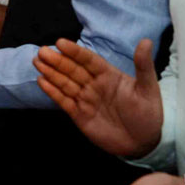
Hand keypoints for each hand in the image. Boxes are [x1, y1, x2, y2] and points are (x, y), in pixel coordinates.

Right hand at [33, 38, 163, 157]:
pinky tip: (41, 81)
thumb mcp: (148, 89)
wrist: (144, 143)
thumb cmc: (148, 114)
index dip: (75, 52)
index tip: (60, 42)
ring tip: (37, 62)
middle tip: (42, 51)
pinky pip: (63, 101)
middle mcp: (94, 85)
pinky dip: (52, 92)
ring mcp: (86, 100)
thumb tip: (146, 41)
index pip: (89, 60)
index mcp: (109, 75)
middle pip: (72, 70)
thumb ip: (143, 66)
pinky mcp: (79, 115)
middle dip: (57, 60)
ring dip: (51, 73)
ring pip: (65, 83)